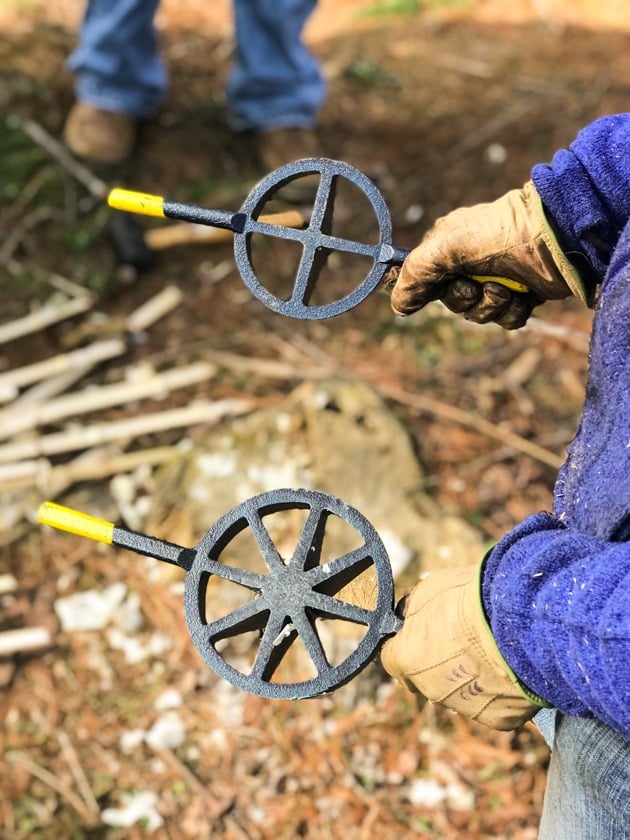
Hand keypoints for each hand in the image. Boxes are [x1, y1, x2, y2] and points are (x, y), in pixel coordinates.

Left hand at [380, 565, 545, 729]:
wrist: (521, 620)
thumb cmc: (472, 598)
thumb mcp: (429, 589)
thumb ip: (413, 609)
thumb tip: (407, 613)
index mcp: (406, 658)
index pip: (392, 658)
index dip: (406, 643)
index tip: (421, 632)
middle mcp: (430, 689)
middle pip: (426, 677)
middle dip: (439, 661)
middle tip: (463, 637)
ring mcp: (464, 706)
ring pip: (460, 692)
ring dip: (469, 675)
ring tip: (492, 649)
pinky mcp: (497, 719)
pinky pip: (493, 703)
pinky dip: (498, 690)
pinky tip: (509, 666)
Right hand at [390, 180, 585, 328]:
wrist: (555, 238)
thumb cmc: (498, 236)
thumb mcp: (447, 248)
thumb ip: (415, 274)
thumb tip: (397, 306)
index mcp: (448, 247)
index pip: (424, 278)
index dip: (427, 289)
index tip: (435, 289)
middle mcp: (470, 264)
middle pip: (452, 303)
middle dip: (465, 300)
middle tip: (477, 285)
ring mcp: (497, 279)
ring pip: (478, 314)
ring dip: (491, 307)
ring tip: (506, 289)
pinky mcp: (522, 294)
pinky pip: (505, 320)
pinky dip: (513, 313)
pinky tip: (524, 296)